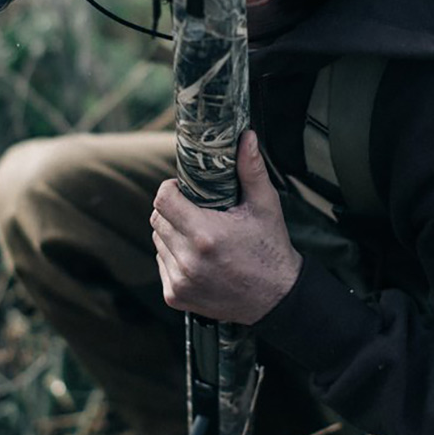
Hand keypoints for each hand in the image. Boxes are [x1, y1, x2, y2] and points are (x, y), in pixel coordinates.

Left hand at [150, 131, 301, 324]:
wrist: (277, 299)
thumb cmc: (270, 248)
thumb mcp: (264, 206)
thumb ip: (251, 170)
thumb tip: (246, 136)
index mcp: (205, 235)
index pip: (162, 200)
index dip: (170, 190)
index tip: (183, 190)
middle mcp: (188, 260)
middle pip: (156, 219)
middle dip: (172, 211)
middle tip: (196, 212)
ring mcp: (179, 281)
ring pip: (157, 241)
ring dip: (172, 234)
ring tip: (200, 237)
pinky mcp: (175, 296)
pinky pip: (161, 264)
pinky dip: (173, 257)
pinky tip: (198, 259)